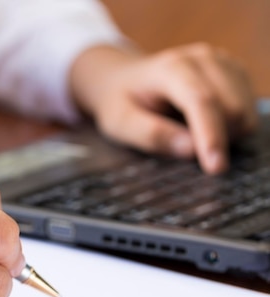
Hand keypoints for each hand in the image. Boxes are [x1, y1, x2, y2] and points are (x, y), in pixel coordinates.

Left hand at [69, 43, 256, 173]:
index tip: (215, 168)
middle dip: (217, 140)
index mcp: (171, 68)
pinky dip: (232, 126)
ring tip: (189, 132)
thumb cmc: (120, 102)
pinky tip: (203, 123)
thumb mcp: (120, 123)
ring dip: (226, 134)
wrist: (123, 77)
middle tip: (184, 148)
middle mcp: (202, 58)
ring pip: (245, 111)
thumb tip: (190, 150)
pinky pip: (248, 109)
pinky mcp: (234, 71)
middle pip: (231, 109)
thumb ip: (151, 135)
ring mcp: (222, 62)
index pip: (201, 101)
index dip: (211, 136)